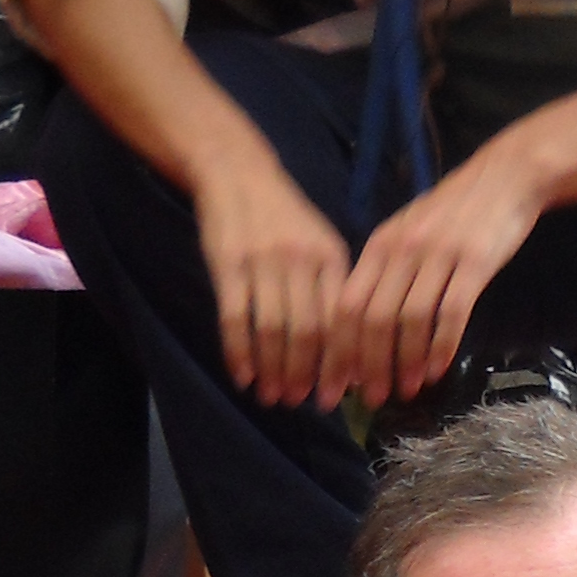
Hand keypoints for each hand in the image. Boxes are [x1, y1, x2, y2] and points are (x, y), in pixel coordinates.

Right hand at [194, 152, 351, 405]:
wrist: (238, 174)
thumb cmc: (286, 218)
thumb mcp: (322, 244)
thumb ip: (333, 291)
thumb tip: (348, 353)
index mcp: (332, 258)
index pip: (341, 321)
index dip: (340, 363)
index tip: (338, 395)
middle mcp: (302, 261)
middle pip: (309, 331)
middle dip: (306, 374)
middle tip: (301, 402)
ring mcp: (263, 262)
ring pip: (272, 330)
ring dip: (273, 370)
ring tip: (273, 397)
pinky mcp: (228, 265)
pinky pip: (235, 318)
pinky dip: (239, 353)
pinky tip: (242, 376)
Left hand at [319, 145, 545, 410]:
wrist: (504, 177)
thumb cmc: (453, 212)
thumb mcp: (406, 234)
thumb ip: (384, 273)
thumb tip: (362, 330)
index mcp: (378, 246)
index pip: (346, 306)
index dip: (340, 351)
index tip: (338, 386)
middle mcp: (401, 250)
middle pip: (373, 318)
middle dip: (368, 365)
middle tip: (370, 400)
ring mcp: (437, 256)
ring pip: (410, 320)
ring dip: (405, 362)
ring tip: (405, 391)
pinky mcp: (473, 263)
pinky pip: (451, 313)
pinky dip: (441, 346)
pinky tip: (437, 370)